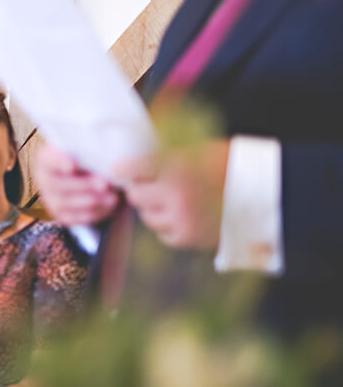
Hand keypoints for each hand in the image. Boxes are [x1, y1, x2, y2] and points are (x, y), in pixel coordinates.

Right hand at [34, 144, 120, 224]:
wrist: (89, 178)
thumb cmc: (89, 160)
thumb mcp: (89, 151)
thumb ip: (92, 153)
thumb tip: (107, 161)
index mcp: (47, 158)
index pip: (49, 159)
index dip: (60, 162)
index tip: (74, 166)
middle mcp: (44, 179)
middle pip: (58, 185)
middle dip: (84, 185)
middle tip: (105, 184)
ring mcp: (50, 199)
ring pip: (67, 203)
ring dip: (93, 201)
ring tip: (113, 197)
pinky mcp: (61, 215)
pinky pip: (76, 218)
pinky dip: (95, 213)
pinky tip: (110, 206)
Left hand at [114, 140, 229, 250]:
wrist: (266, 191)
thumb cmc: (231, 164)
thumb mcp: (198, 148)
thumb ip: (166, 155)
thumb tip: (136, 158)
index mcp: (177, 167)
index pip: (132, 169)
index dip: (124, 169)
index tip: (120, 170)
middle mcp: (176, 194)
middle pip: (135, 195)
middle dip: (141, 189)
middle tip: (151, 184)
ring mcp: (182, 218)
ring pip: (146, 216)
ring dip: (152, 208)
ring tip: (169, 199)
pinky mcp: (189, 237)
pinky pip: (162, 234)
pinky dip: (167, 226)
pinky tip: (180, 215)